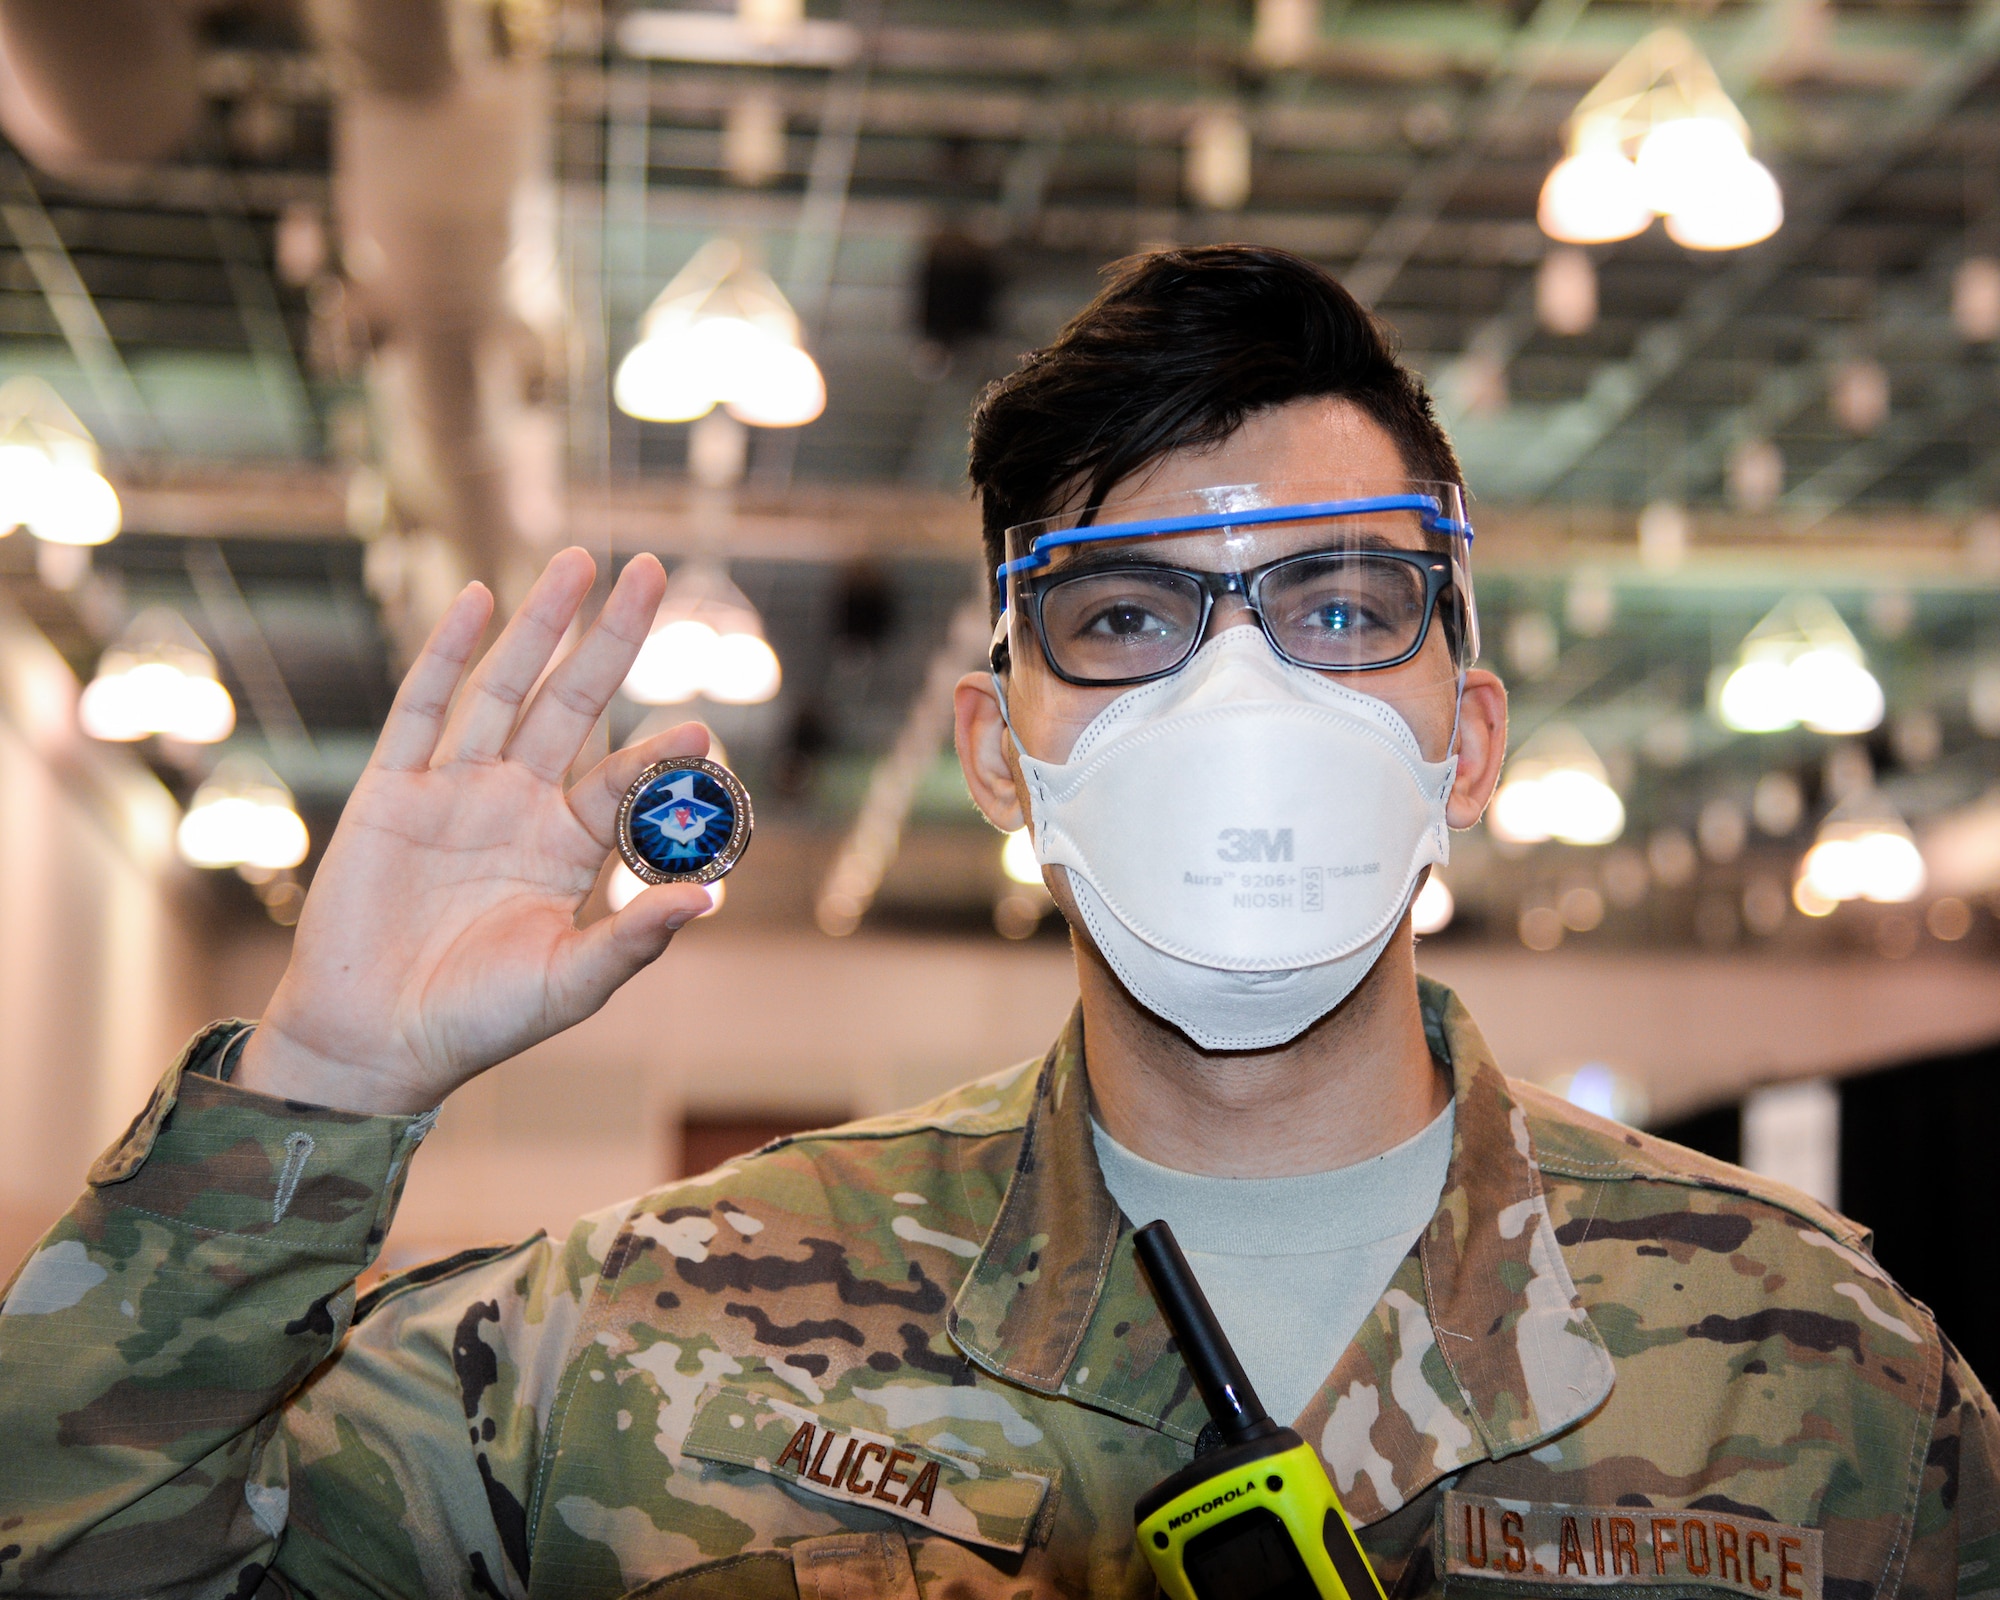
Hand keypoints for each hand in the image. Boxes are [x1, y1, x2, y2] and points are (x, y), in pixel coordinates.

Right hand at [236, 548, 713, 1113]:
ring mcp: (454, 791)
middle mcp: (517, 805)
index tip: (702, 726)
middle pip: (573, 703)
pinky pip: (423, 709)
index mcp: (566, 847)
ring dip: (539, 625)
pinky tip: (477, 598)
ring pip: (505, 689)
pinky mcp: (392, 792)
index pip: (622, 780)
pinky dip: (447, 653)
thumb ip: (634, 938)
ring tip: (577, 563)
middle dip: (610, 640)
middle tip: (652, 571)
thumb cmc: (478, 1021)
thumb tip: (709, 897)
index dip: (659, 752)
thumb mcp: (569, 983)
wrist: (374, 1042)